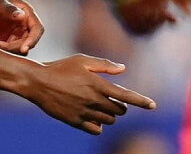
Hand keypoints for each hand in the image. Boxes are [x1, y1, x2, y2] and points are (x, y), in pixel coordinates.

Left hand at [0, 0, 44, 55]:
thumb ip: (8, 8)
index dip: (33, 40)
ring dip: (9, 50)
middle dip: (16, 47)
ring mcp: (17, 31)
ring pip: (20, 47)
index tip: (24, 49)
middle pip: (29, 41)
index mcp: (26, 12)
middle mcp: (24, 23)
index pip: (37, 28)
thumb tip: (22, 15)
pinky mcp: (9, 38)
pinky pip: (11, 48)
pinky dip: (3, 51)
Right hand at [23, 54, 155, 134]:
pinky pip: (96, 130)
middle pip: (119, 111)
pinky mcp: (75, 122)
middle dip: (120, 106)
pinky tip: (93, 117)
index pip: (126, 96)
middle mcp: (93, 100)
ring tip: (100, 106)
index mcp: (98, 84)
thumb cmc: (60, 68)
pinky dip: (99, 125)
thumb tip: (123, 69)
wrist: (38, 83)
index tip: (153, 105)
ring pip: (109, 120)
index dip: (142, 101)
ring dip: (110, 115)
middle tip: (112, 100)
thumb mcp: (82, 60)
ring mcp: (84, 112)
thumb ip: (104, 65)